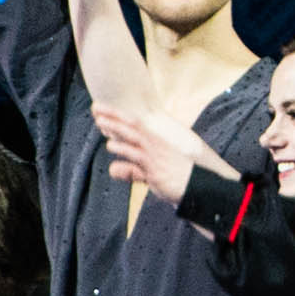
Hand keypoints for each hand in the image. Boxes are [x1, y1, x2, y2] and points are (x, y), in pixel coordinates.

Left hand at [93, 102, 222, 207]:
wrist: (199, 189)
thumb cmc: (176, 181)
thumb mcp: (150, 174)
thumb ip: (131, 170)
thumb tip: (113, 170)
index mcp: (156, 143)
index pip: (134, 125)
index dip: (118, 117)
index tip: (102, 111)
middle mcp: (155, 145)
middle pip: (131, 126)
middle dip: (113, 116)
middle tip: (96, 107)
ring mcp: (155, 156)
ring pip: (133, 137)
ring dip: (116, 128)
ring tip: (99, 120)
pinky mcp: (155, 169)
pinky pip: (137, 157)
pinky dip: (124, 150)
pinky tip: (111, 144)